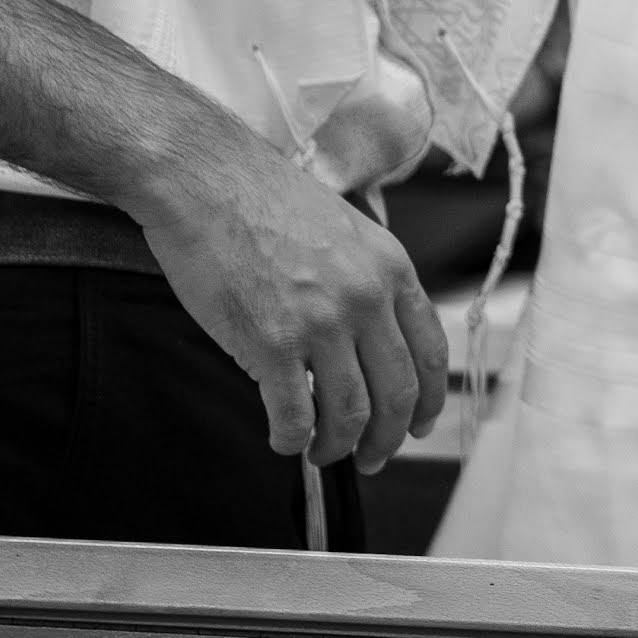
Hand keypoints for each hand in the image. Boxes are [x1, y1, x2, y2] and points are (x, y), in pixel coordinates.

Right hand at [135, 136, 455, 471]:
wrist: (206, 179)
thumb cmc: (264, 200)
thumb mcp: (346, 231)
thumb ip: (367, 282)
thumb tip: (368, 341)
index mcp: (392, 270)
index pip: (430, 354)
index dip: (428, 401)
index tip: (416, 426)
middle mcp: (367, 300)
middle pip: (398, 394)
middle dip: (389, 438)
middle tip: (373, 459)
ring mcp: (321, 323)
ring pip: (351, 414)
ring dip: (338, 447)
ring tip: (321, 453)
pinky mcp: (271, 344)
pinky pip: (294, 416)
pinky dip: (293, 441)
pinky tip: (284, 441)